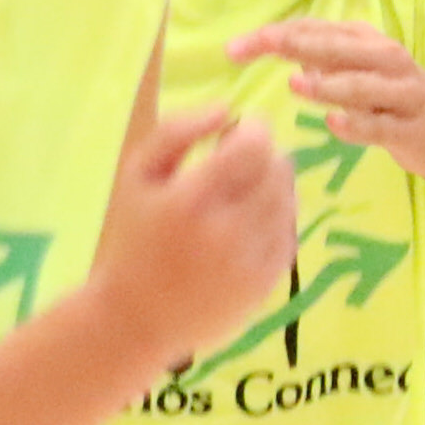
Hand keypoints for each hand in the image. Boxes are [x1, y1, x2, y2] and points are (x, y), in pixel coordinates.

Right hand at [93, 59, 296, 361]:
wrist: (139, 315)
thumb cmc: (134, 237)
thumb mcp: (138, 175)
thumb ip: (177, 131)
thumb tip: (228, 109)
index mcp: (190, 200)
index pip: (253, 145)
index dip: (254, 129)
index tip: (241, 128)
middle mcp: (226, 231)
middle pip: (278, 168)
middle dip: (265, 154)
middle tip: (241, 159)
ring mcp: (252, 259)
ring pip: (289, 198)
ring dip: (274, 183)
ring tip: (244, 188)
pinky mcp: (268, 281)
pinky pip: (290, 230)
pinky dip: (278, 216)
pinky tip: (251, 219)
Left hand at [229, 18, 424, 189]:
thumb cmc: (397, 103)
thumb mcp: (361, 74)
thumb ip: (326, 60)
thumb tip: (286, 50)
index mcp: (369, 43)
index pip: (316, 30)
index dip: (275, 34)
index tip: (234, 48)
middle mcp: (388, 60)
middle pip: (335, 49)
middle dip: (293, 46)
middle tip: (257, 47)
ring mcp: (403, 95)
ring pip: (361, 86)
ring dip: (328, 86)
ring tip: (295, 87)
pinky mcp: (412, 130)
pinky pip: (381, 127)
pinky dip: (358, 125)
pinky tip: (335, 124)